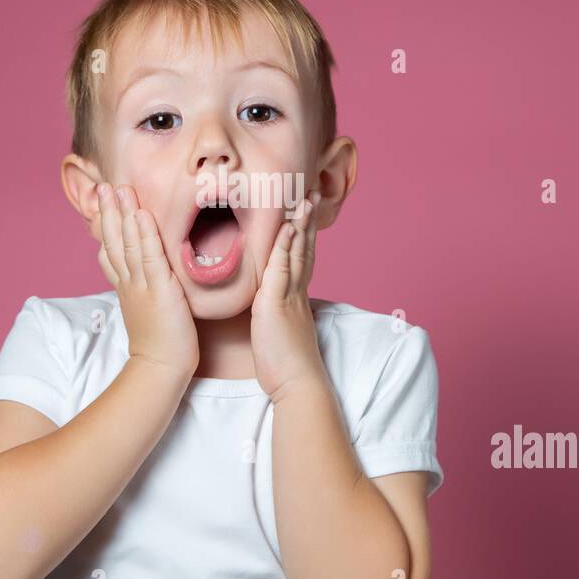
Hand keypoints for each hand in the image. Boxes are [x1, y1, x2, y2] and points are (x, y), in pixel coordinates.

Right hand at [97, 182, 199, 378]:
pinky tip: (140, 215)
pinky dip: (144, 235)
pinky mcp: (160, 290)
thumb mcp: (144, 309)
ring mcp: (142, 285)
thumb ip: (142, 288)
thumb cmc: (159, 341)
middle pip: (113, 241)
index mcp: (125, 286)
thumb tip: (141, 275)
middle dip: (108, 212)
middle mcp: (129, 282)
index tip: (101, 203)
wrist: (161, 367)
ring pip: (128, 243)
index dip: (104, 226)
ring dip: (123, 214)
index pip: (109, 250)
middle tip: (104, 186)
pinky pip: (150, 257)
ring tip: (120, 190)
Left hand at [250, 190, 326, 400]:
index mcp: (294, 297)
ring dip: (301, 224)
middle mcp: (296, 292)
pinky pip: (281, 269)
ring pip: (297, 253)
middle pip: (304, 248)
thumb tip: (267, 304)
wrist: (296, 384)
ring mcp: (289, 296)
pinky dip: (283, 246)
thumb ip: (274, 311)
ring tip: (305, 199)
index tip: (304, 212)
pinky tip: (286, 227)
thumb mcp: (278, 329)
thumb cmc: (284, 362)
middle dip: (307, 220)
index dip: (303, 234)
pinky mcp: (277, 304)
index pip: (301, 257)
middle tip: (311, 194)